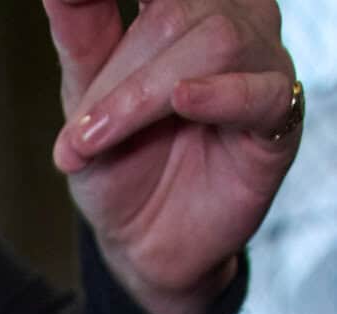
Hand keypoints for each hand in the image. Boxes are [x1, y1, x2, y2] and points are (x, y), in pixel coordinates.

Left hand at [45, 1, 302, 313]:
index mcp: (180, 9)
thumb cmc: (121, 166)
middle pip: (178, 13)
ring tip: (101, 138)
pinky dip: (219, 95)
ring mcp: (259, 63)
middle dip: (121, 76)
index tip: (81, 2)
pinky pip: (260, 90)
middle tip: (79, 131)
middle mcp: (227, 22)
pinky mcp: (280, 113)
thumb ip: (81, 35)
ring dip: (146, 92)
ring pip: (216, 42)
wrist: (144, 243)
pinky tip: (184, 101)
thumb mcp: (85, 101)